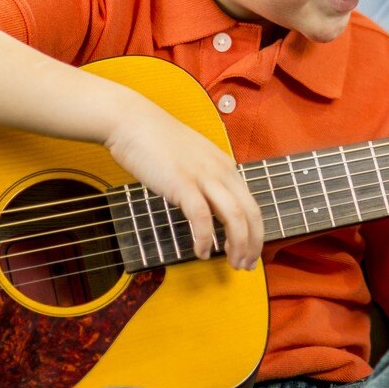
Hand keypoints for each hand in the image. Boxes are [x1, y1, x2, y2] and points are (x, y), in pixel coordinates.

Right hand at [102, 103, 264, 270]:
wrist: (132, 122)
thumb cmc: (157, 142)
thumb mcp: (193, 160)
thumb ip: (205, 180)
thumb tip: (208, 207)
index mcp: (226, 166)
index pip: (252, 204)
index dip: (256, 232)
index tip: (250, 251)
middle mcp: (221, 171)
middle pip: (251, 213)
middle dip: (253, 244)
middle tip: (246, 265)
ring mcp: (203, 176)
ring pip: (235, 216)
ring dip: (237, 245)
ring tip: (232, 263)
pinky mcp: (182, 183)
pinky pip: (201, 217)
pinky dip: (204, 238)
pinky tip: (200, 252)